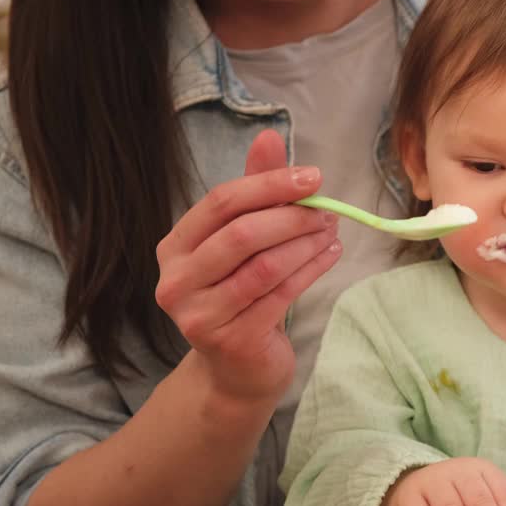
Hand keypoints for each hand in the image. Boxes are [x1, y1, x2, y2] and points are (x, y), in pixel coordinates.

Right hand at [155, 129, 341, 402]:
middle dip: (292, 216)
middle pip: (242, 234)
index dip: (269, 185)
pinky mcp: (231, 340)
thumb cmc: (240, 295)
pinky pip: (281, 295)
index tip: (313, 177)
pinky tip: (331, 255)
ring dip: (306, 243)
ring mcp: (199, 315)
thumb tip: (268, 136)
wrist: (236, 370)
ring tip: (331, 230)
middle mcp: (177, 281)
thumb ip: (253, 192)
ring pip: (264, 266)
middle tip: (327, 208)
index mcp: (174, 247)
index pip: (222, 203)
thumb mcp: (242, 240)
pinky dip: (311, 270)